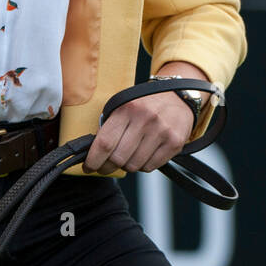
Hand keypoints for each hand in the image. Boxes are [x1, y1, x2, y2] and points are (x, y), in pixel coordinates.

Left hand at [84, 63, 207, 174]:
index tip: (88, 167)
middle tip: (105, 166)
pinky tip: (142, 156)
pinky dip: (142, 166)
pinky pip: (151, 166)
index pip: (105, 142)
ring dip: (126, 166)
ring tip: (127, 156)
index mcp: (126, 109)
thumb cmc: (144, 104)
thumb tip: (93, 150)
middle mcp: (144, 120)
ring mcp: (161, 132)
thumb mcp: (122, 106)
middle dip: (107, 166)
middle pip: (118, 158)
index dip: (94, 159)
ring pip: (134, 165)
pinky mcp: (174, 143)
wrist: (177, 98)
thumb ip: (109, 126)